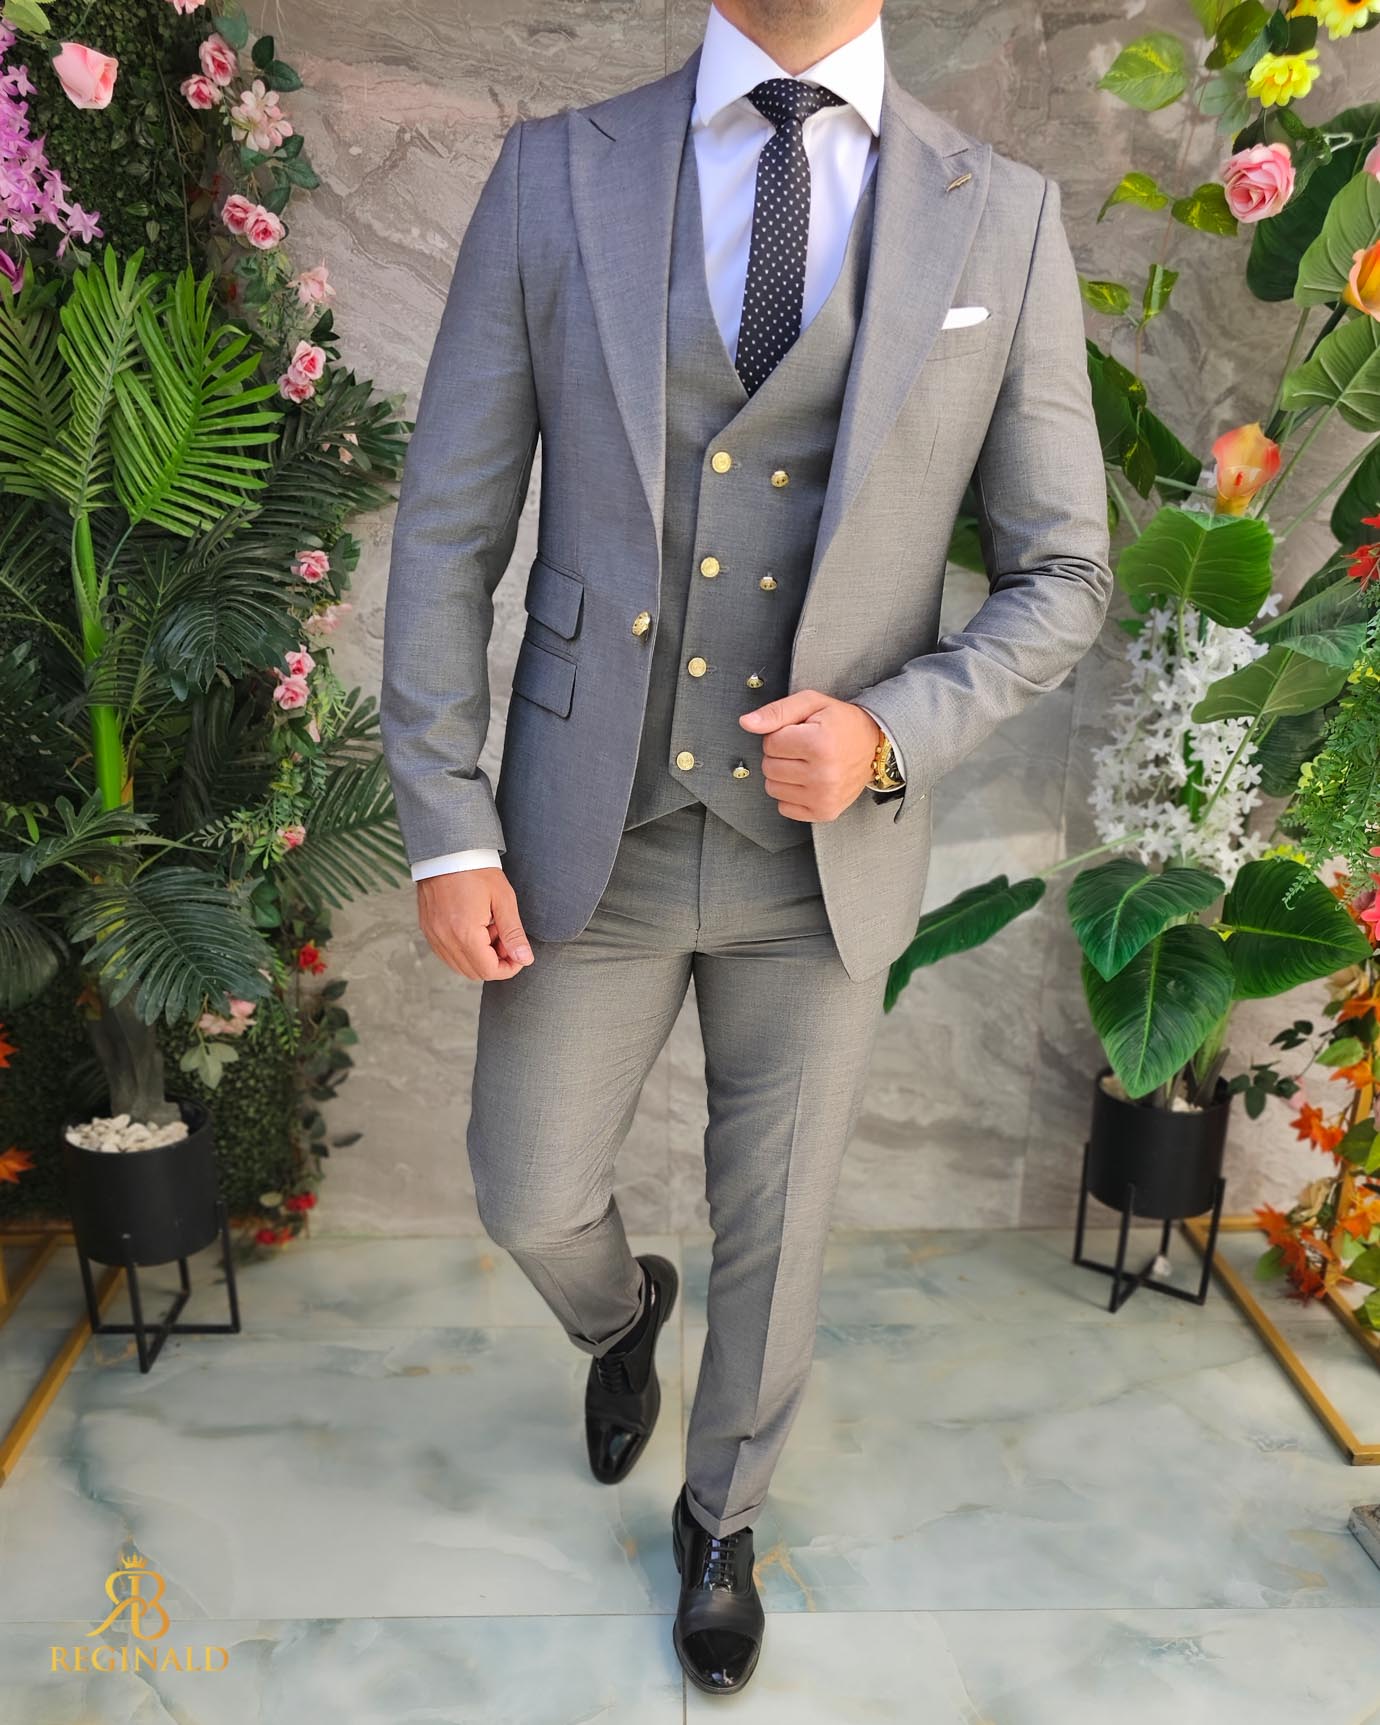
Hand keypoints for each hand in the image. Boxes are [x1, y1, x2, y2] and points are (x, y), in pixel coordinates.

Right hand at [416, 867, 533, 981]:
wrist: (447, 850)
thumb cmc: (476, 870)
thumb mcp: (503, 899)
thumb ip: (514, 934)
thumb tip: (525, 959)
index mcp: (465, 933)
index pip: (489, 971)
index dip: (509, 968)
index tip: (518, 954)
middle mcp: (444, 939)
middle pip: (474, 972)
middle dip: (495, 962)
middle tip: (504, 938)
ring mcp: (433, 935)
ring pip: (459, 965)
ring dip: (479, 956)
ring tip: (489, 929)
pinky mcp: (427, 929)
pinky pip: (447, 954)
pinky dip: (463, 949)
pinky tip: (473, 927)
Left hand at [739, 690, 881, 822]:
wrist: (874, 745)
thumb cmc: (841, 723)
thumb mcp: (811, 704)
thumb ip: (776, 711)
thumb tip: (746, 723)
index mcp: (819, 744)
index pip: (770, 743)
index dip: (781, 735)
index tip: (800, 733)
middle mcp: (823, 775)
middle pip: (769, 767)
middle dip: (780, 755)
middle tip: (804, 748)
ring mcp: (824, 797)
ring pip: (772, 788)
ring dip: (784, 775)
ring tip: (806, 764)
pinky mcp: (824, 812)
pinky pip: (784, 807)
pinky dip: (791, 794)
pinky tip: (808, 781)